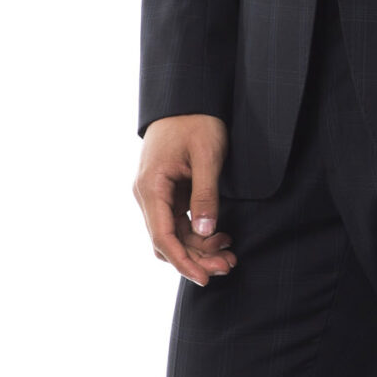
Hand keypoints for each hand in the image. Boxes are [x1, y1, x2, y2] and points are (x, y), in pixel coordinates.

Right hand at [134, 116, 237, 287]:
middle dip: (196, 259)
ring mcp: (155, 195)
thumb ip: (206, 194)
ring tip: (229, 256)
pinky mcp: (167, 193)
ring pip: (173, 235)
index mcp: (151, 187)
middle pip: (167, 241)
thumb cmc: (196, 121)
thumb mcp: (207, 156)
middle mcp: (147, 195)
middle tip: (228, 266)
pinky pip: (178, 223)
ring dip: (199, 249)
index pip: (162, 237)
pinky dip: (198, 235)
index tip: (204, 278)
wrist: (186, 98)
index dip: (183, 261)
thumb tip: (206, 232)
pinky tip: (221, 237)